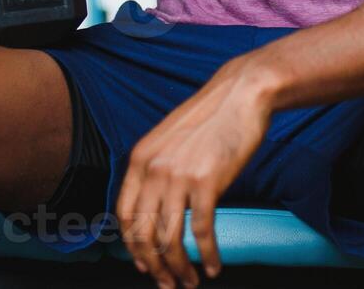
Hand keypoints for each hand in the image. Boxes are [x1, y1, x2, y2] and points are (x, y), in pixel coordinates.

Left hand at [115, 57, 274, 286]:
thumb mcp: (170, 140)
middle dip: (153, 266)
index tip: (143, 264)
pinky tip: (213, 267)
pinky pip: (202, 232)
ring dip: (179, 269)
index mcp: (139, 158)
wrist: (240, 94)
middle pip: (142, 233)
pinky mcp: (206, 182)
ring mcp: (178, 176)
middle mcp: (152, 169)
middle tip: (167, 284)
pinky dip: (208, 255)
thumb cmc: (210, 117)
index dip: (132, 246)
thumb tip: (158, 208)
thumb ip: (158, 169)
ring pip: (169, 239)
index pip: (124, 214)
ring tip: (189, 282)